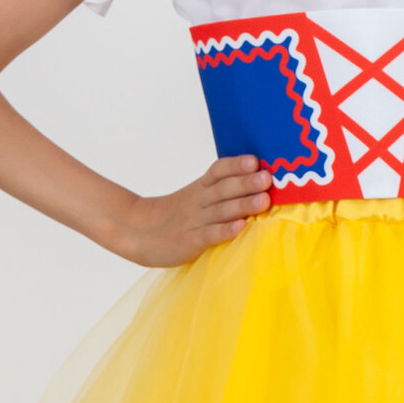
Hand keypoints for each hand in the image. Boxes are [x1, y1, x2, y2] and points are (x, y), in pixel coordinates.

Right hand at [111, 155, 272, 266]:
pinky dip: (225, 230)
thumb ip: (219, 190)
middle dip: (246, 183)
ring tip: (264, 200)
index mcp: (200, 188)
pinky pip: (209, 234)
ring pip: (221, 211)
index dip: (235, 165)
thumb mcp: (194, 196)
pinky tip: (240, 227)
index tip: (254, 160)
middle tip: (267, 178)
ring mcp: (194, 221)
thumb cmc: (174, 215)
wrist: (136, 231)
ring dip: (243, 204)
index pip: (218, 171)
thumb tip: (255, 181)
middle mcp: (199, 201)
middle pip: (224, 189)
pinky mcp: (190, 241)